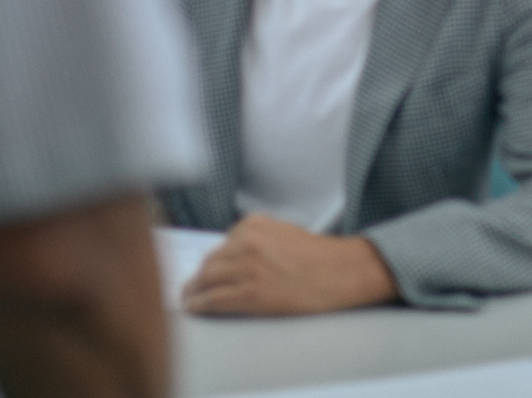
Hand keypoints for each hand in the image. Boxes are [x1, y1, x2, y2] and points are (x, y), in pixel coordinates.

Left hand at [182, 215, 396, 315]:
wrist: (342, 272)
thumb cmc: (321, 257)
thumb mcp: (285, 233)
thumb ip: (258, 240)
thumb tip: (235, 258)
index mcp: (256, 224)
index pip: (222, 244)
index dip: (213, 261)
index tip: (206, 270)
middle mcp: (248, 242)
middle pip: (210, 261)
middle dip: (200, 276)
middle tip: (192, 287)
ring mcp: (247, 267)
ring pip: (206, 280)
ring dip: (194, 291)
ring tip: (189, 299)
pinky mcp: (250, 293)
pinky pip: (213, 300)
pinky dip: (199, 304)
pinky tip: (194, 308)